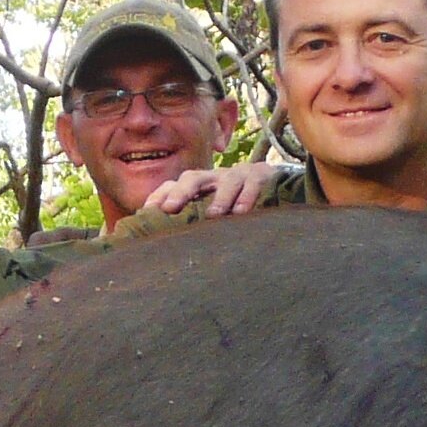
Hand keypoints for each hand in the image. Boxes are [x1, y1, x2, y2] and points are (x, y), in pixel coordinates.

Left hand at [142, 161, 285, 216]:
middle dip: (181, 191)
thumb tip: (165, 251)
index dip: (159, 195)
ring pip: (227, 180)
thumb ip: (194, 226)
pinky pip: (254, 183)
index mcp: (201, 186)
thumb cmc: (240, 207)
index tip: (146, 212)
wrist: (280, 185)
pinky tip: (242, 212)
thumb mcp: (215, 214)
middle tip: (170, 209)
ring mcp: (240, 175)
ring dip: (220, 197)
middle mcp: (216, 178)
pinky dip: (247, 197)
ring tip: (214, 215)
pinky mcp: (263, 176)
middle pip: (193, 177)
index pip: (174, 184)